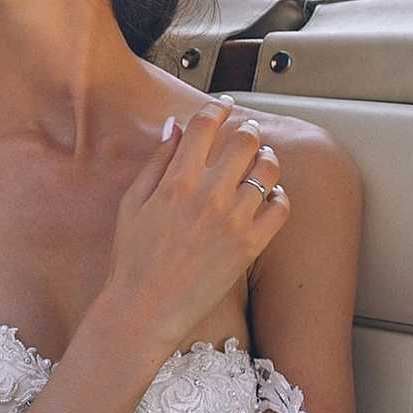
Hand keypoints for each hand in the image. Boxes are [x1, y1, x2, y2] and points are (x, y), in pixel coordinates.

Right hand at [104, 95, 289, 351]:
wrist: (145, 307)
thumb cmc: (132, 257)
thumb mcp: (132, 202)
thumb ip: (155, 161)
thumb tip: (173, 126)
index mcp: (176, 181)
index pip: (205, 126)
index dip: (218, 108)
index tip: (225, 105)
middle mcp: (208, 195)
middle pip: (244, 142)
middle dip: (248, 132)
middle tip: (248, 133)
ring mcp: (233, 220)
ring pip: (267, 171)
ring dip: (267, 160)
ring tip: (262, 161)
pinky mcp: (251, 246)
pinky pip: (281, 208)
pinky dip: (280, 196)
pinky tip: (269, 197)